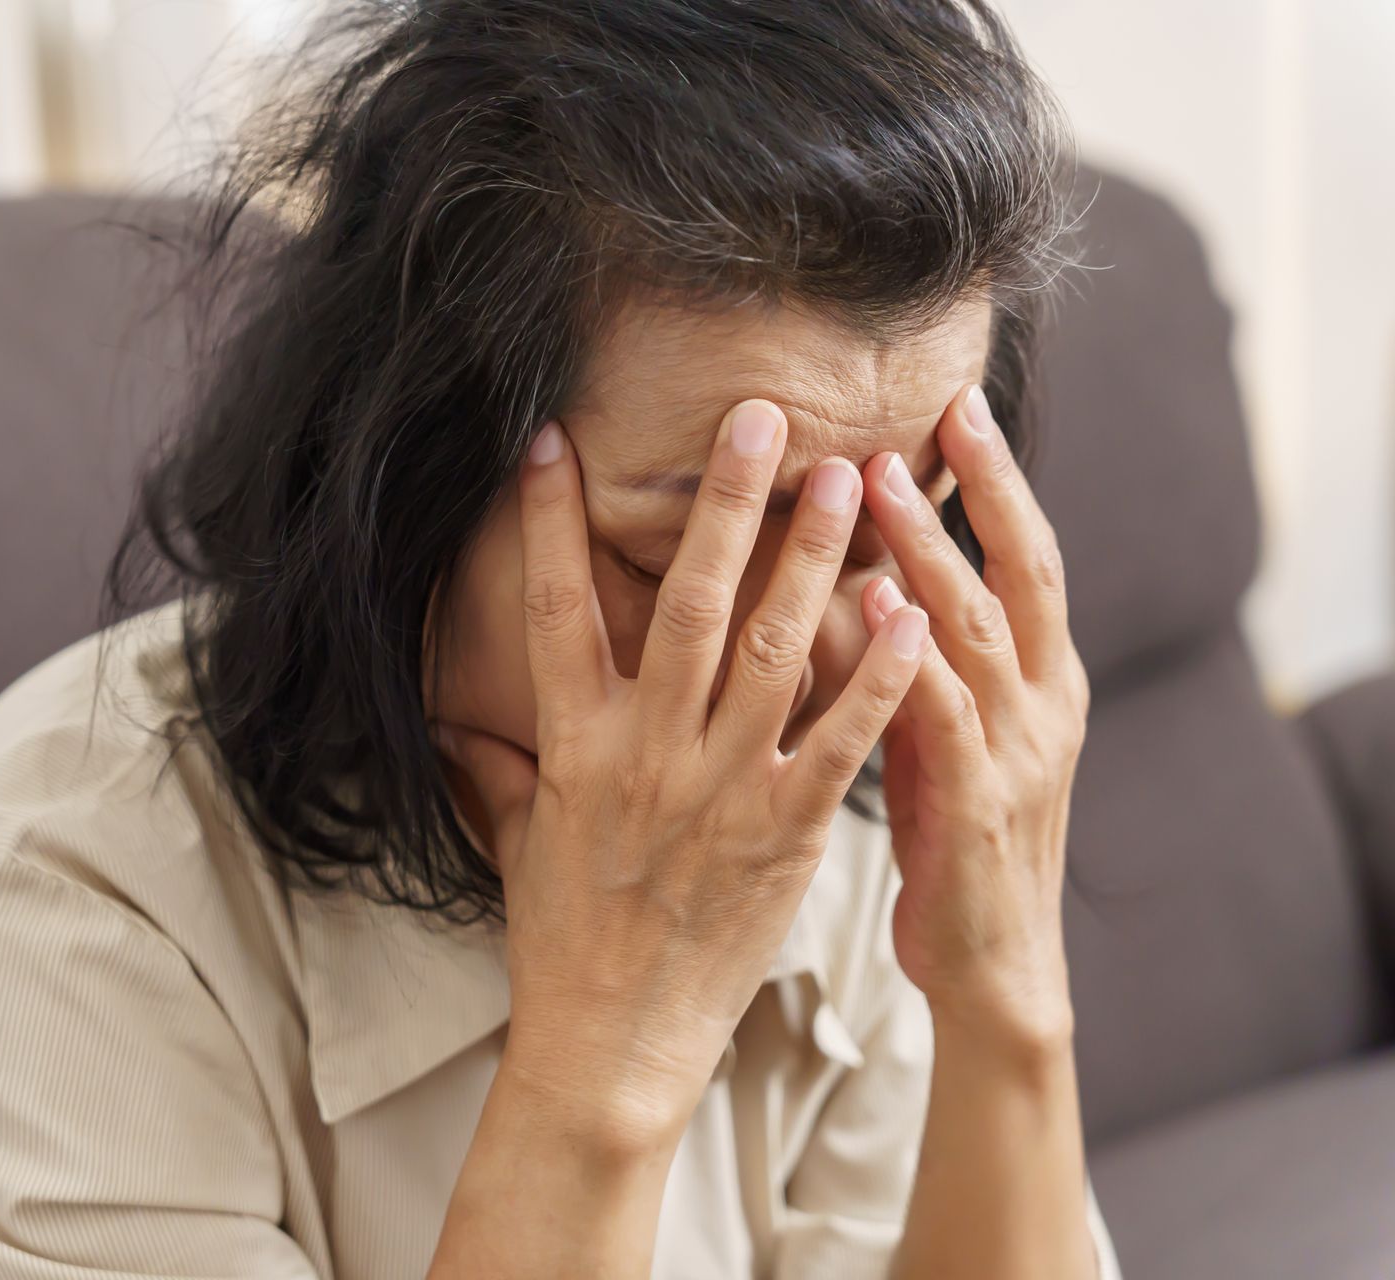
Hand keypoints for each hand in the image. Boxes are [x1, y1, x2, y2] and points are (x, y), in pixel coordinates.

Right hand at [435, 400, 929, 1148]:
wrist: (610, 1043)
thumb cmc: (562, 939)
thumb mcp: (516, 840)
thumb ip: (494, 766)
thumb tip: (452, 722)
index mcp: (575, 745)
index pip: (554, 610)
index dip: (546, 521)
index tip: (551, 440)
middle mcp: (647, 753)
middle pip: (690, 604)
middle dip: (728, 503)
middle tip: (762, 418)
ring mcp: (719, 792)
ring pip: (777, 653)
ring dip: (814, 560)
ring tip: (849, 480)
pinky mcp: (785, 836)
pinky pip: (841, 743)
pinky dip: (878, 678)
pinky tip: (909, 614)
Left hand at [858, 383, 1088, 1053]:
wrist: (993, 965)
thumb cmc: (957, 840)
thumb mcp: (950, 735)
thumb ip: (920, 662)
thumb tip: (855, 579)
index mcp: (1040, 681)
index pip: (1026, 559)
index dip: (998, 483)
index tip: (959, 406)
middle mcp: (1043, 702)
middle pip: (1018, 572)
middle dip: (981, 489)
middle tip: (937, 411)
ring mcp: (1016, 751)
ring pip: (974, 629)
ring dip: (928, 551)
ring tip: (878, 481)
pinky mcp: (976, 804)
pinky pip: (941, 714)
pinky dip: (910, 654)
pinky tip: (875, 601)